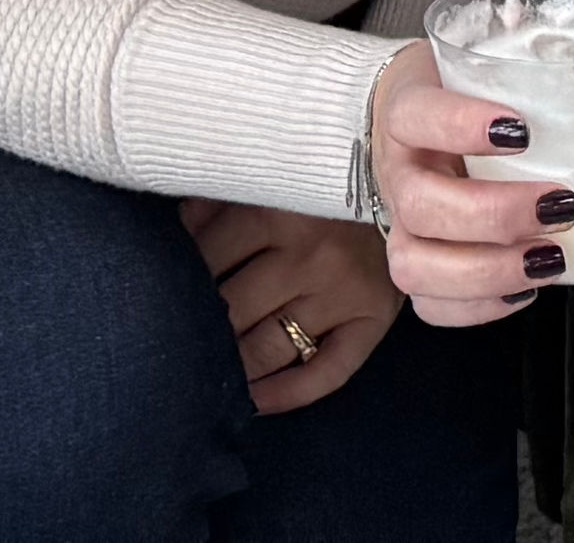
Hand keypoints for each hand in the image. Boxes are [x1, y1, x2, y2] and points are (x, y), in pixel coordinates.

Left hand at [180, 195, 401, 412]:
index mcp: (279, 209)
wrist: (411, 177)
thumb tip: (174, 232)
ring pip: (270, 346)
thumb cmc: (326, 176)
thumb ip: (222, 197)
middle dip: (202, 326)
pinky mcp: (373, 321)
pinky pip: (326, 372)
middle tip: (176, 340)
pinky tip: (255, 402)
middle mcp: (311, 256)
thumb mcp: (273, 172)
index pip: (209, 256)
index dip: (180, 275)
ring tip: (207, 371)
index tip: (162, 289)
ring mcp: (343, 293)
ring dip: (233, 364)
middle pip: (233, 308)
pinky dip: (286, 394)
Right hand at [366, 37, 573, 328]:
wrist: (404, 116)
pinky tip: (526, 287)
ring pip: (417, 267)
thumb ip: (506, 39)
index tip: (520, 128)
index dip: (462, 126)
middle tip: (561, 203)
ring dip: (489, 272)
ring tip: (551, 257)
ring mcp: (401, 224)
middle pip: (422, 206)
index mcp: (406, 110)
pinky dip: (478, 309)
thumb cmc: (454, 87)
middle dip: (495, 216)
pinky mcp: (418, 263)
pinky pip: (430, 306)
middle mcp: (397, 172)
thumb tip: (531, 19)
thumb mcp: (472, 54)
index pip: (417, 116)